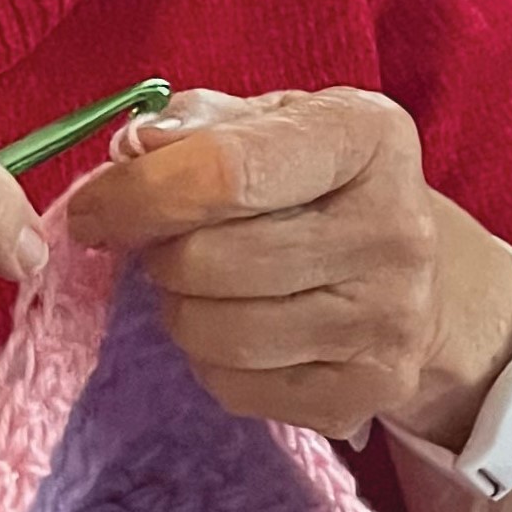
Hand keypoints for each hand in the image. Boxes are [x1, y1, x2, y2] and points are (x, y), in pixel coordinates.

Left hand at [62, 85, 511, 443]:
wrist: (420, 267)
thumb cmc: (318, 179)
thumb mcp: (269, 120)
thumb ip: (196, 124)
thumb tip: (133, 150)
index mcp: (365, 135)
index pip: (225, 172)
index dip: (137, 194)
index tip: (92, 210)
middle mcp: (394, 228)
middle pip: (212, 260)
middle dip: (155, 254)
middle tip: (156, 245)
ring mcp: (390, 319)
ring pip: (219, 333)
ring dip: (177, 309)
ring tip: (193, 283)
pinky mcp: (372, 390)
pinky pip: (239, 389)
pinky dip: (208, 361)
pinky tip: (230, 325)